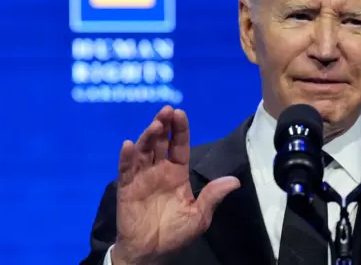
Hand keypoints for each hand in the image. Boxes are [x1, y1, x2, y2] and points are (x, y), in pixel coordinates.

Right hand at [111, 106, 240, 264]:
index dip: (180, 130)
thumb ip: (212, 196)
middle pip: (161, 142)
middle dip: (164, 125)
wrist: (151, 252)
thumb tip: (234, 181)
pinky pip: (125, 169)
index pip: (179, 146)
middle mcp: (159, 171)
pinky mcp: (126, 188)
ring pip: (144, 150)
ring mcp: (142, 177)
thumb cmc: (175, 233)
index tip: (180, 113)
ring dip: (148, 136)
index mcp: (177, 173)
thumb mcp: (199, 215)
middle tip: (167, 111)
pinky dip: (126, 157)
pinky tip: (129, 145)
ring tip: (155, 124)